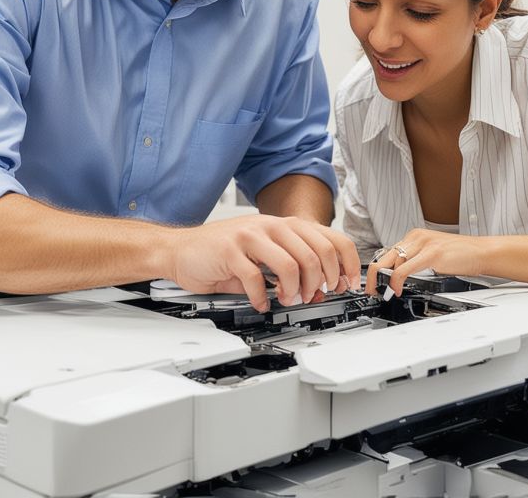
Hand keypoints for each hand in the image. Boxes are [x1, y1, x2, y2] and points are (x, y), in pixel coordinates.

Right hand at [166, 215, 361, 311]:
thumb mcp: (264, 256)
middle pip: (315, 253)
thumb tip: (317, 290)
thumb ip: (290, 269)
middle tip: (313, 296)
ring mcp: (249, 236)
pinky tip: (260, 302)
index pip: (330, 238)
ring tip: (286, 300)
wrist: (181, 250)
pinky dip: (262, 297)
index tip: (346, 284)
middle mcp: (270, 226)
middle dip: (321, 282)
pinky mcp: (230, 250)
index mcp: (284, 225)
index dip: (346, 264)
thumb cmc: (222, 254)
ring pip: (291, 264)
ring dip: (294, 290)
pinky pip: (256, 277)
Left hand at [366, 228, 484, 297]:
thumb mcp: (431, 255)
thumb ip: (415, 261)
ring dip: (385, 281)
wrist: (482, 252)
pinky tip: (396, 290)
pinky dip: (396, 281)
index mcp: (415, 236)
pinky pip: (404, 269)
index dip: (378, 270)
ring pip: (392, 263)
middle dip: (374, 276)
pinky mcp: (431, 253)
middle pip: (384, 256)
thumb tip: (398, 275)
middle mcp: (416, 237)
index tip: (374, 283)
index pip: (388, 253)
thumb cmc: (461, 256)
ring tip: (385, 293)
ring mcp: (423, 243)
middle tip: (371, 291)